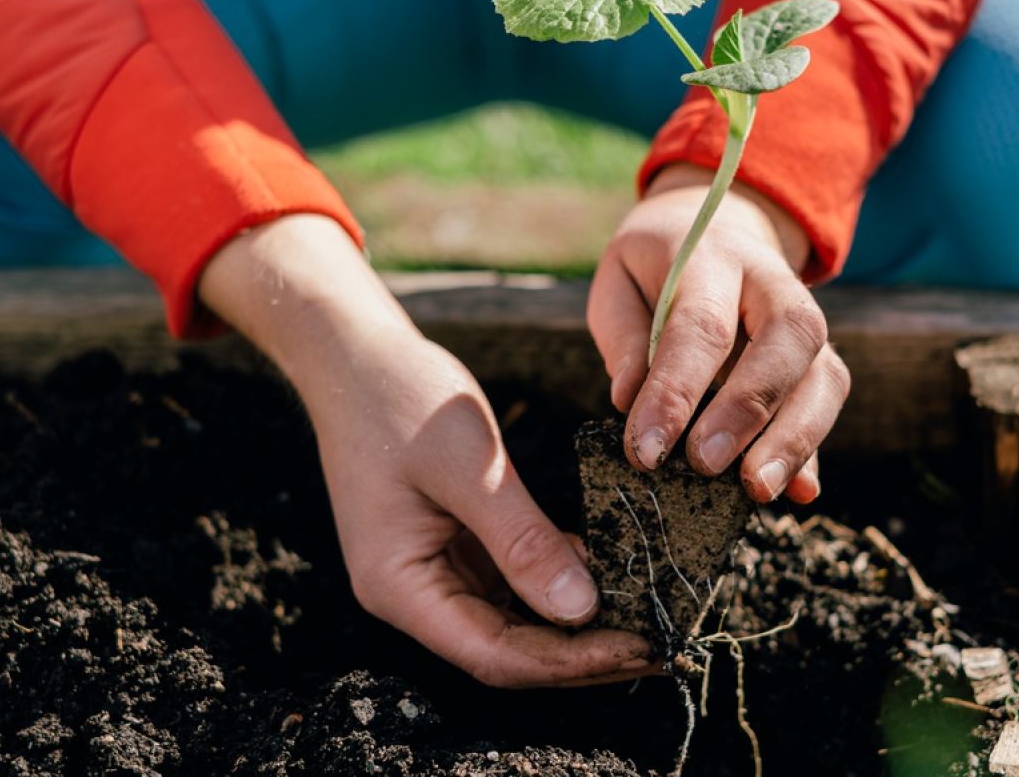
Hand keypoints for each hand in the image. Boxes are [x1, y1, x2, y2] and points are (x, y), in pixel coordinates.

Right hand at [201, 215, 652, 686]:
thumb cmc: (400, 399)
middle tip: (661, 644)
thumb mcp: (470, 467)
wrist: (357, 354)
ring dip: (578, 624)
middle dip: (583, 654)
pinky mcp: (455, 545)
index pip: (494, 655)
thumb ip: (522, 540)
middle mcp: (414, 593)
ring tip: (649, 619)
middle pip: (508, 651)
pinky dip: (561, 582)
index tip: (639, 646)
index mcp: (400, 587)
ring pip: (516, 621)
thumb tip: (581, 610)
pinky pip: (514, 582)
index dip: (569, 664)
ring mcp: (434, 571)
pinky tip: (612, 574)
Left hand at [588, 164, 849, 502]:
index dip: (675, 391)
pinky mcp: (818, 358)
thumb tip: (629, 401)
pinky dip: (815, 450)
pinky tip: (802, 493)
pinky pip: (828, 402)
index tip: (646, 451)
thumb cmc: (656, 268)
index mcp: (711, 256)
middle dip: (749, 409)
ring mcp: (806, 321)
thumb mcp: (618, 280)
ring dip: (794, 438)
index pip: (700, 325)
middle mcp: (773, 283)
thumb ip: (624, 335)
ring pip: (823, 374)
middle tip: (706, 466)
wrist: (719, 229)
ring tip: (758, 490)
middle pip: (787, 339)